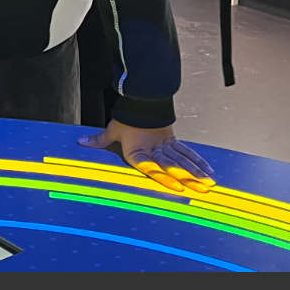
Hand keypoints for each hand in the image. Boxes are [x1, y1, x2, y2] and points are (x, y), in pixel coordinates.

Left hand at [79, 120, 215, 193]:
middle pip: (173, 166)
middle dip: (188, 179)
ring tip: (209, 183)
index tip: (176, 187)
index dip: (163, 177)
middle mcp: (154, 150)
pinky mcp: (173, 140)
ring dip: (197, 172)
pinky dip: (198, 160)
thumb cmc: (126, 118)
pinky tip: (208, 169)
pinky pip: (187, 152)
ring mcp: (165, 145)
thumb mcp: (112, 130)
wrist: (141, 99)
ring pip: (183, 160)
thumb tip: (81, 142)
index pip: (151, 167)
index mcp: (138, 151)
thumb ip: (99, 140)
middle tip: (201, 190)